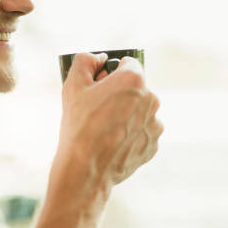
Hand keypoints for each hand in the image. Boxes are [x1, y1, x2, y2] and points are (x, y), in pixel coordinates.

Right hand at [53, 53, 163, 192]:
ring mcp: (155, 124)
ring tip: (104, 130)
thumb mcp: (73, 84)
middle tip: (98, 110)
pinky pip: (142, 133)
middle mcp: (151, 99)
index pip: (128, 64)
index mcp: (134, 80)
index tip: (99, 86)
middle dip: (120, 95)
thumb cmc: (79, 125)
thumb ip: (85, 60)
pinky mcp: (154, 145)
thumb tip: (99, 58)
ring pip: (140, 112)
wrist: (86, 168)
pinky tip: (112, 144)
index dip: (111, 73)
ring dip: (126, 116)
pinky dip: (130, 135)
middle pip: (135, 89)